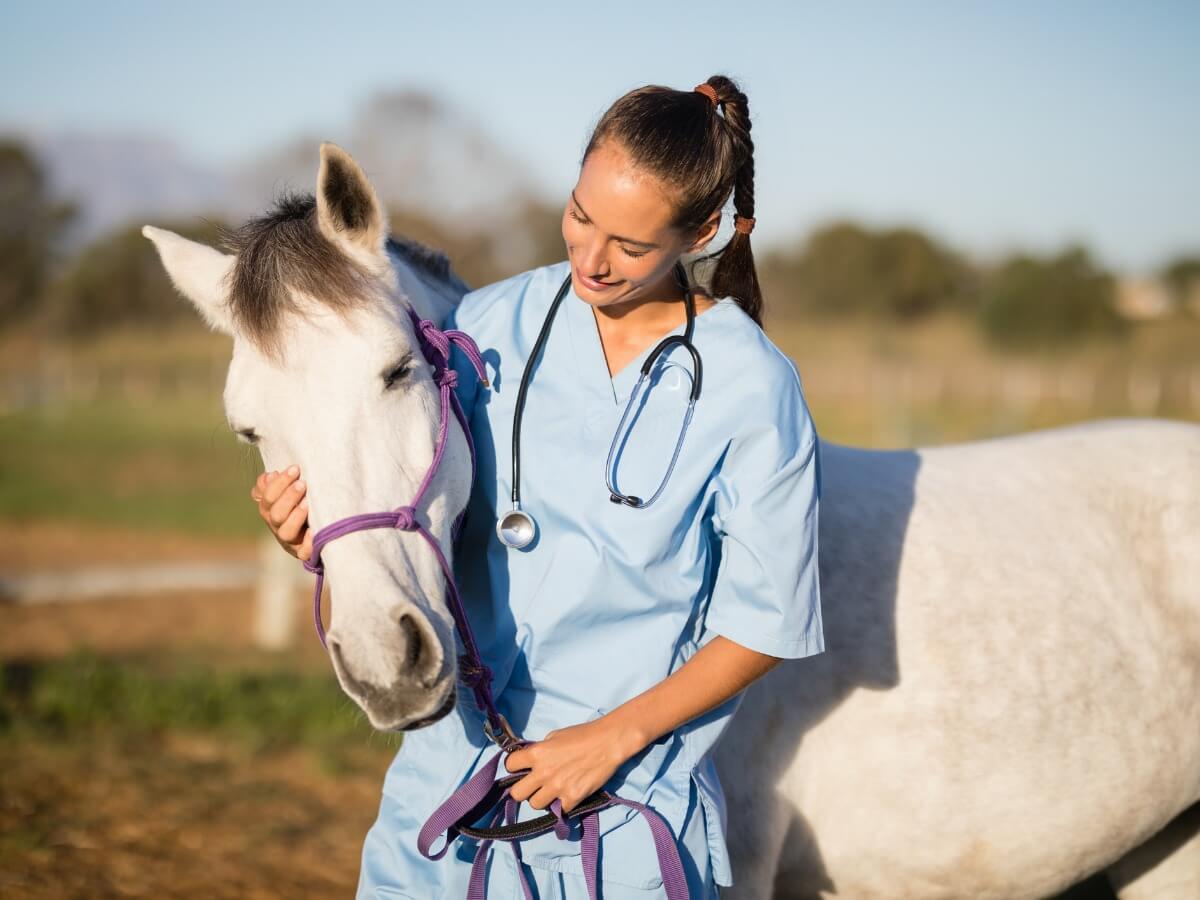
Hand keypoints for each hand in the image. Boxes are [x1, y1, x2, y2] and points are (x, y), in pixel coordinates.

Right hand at [251, 466, 312, 560]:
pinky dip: (307, 542)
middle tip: (302, 484)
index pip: (267, 497)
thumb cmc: (302, 502)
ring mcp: (290, 540)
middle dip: (288, 497)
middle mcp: (277, 525)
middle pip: (276, 514)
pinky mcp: (303, 552)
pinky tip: (313, 530)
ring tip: (307, 502)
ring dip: (296, 516)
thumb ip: (275, 483)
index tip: (295, 469)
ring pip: (286, 533)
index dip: (279, 483)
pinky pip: (303, 551)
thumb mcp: (288, 490)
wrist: (320, 528)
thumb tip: (268, 476)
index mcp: (270, 509)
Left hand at [502, 716, 641, 812]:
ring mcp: (558, 787)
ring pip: (535, 805)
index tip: (521, 768)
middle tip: (533, 785)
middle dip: (523, 789)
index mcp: (537, 753)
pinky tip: (569, 794)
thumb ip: (540, 750)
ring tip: (552, 791)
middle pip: (517, 794)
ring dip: (542, 799)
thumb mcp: (555, 736)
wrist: (608, 742)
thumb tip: (532, 761)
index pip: (509, 765)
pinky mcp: (573, 797)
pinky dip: (562, 805)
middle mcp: (543, 772)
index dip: (514, 767)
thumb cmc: (582, 734)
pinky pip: (558, 810)